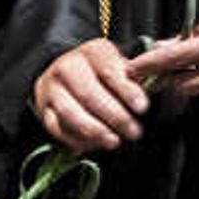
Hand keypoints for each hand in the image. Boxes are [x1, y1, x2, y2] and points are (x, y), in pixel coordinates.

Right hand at [34, 38, 151, 152]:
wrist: (67, 72)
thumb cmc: (102, 73)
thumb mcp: (120, 66)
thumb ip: (135, 78)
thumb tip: (155, 86)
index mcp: (91, 52)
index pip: (109, 72)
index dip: (127, 91)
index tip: (143, 108)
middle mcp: (67, 66)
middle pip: (89, 94)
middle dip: (115, 117)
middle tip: (134, 132)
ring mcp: (52, 88)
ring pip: (70, 113)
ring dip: (94, 131)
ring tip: (114, 142)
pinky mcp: (44, 109)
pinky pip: (57, 128)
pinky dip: (76, 139)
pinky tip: (94, 146)